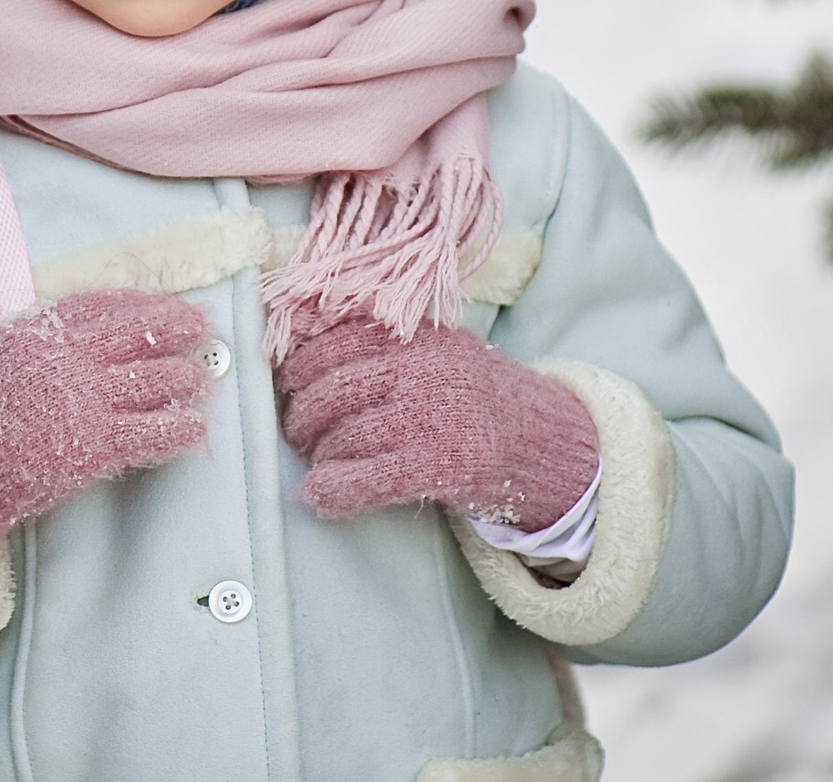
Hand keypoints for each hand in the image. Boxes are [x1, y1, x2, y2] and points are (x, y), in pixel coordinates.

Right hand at [0, 287, 210, 566]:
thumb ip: (42, 335)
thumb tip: (87, 327)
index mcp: (40, 328)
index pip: (105, 303)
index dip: (142, 301)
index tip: (165, 302)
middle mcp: (67, 357)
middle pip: (139, 332)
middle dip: (178, 326)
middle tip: (203, 326)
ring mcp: (83, 400)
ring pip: (153, 380)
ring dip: (187, 376)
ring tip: (203, 377)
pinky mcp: (93, 445)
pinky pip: (150, 432)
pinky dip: (179, 428)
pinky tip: (196, 426)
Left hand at [275, 315, 597, 528]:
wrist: (545, 443)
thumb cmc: (477, 398)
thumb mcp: (440, 352)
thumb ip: (387, 347)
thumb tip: (299, 354)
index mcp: (420, 335)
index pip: (337, 338)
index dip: (300, 364)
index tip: (287, 381)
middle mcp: (425, 368)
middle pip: (332, 388)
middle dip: (302, 415)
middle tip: (297, 431)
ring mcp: (433, 416)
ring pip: (344, 434)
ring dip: (318, 456)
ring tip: (317, 463)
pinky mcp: (439, 464)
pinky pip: (366, 478)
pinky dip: (332, 490)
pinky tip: (319, 496)